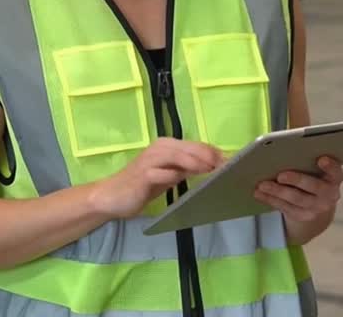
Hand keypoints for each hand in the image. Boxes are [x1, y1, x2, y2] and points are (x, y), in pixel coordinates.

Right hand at [91, 138, 222, 219]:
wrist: (111, 197)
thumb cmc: (141, 186)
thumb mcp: (168, 176)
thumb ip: (185, 169)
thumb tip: (211, 166)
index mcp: (167, 146)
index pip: (195, 145)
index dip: (213, 151)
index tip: (231, 160)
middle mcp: (159, 148)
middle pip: (190, 147)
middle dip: (210, 155)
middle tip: (227, 165)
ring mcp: (150, 160)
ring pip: (178, 156)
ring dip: (197, 162)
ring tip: (212, 169)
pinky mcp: (143, 174)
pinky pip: (163, 172)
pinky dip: (176, 175)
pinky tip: (187, 179)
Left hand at [253, 156, 342, 223]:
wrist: (317, 204)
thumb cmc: (314, 176)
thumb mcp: (316, 167)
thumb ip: (308, 155)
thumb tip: (292, 135)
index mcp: (334, 178)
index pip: (336, 172)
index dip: (330, 166)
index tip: (321, 159)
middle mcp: (329, 195)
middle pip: (314, 187)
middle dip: (296, 180)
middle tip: (280, 175)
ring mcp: (317, 208)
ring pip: (296, 199)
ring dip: (277, 191)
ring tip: (262, 184)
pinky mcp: (303, 216)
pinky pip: (286, 208)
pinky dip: (271, 200)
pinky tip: (260, 193)